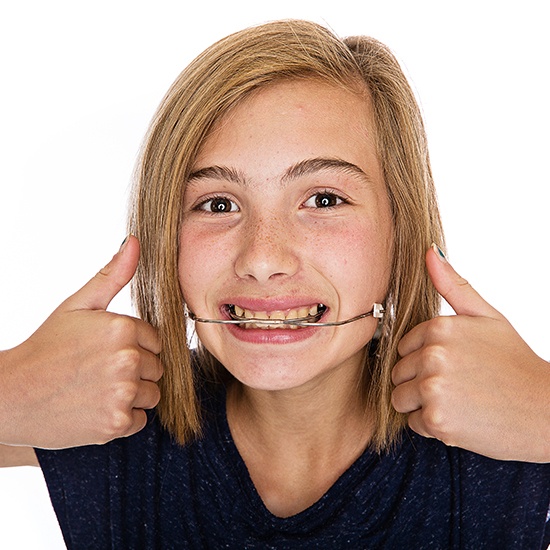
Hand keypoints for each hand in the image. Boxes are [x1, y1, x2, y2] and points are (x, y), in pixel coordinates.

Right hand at [0, 236, 162, 448]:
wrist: (11, 395)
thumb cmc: (47, 347)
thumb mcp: (78, 305)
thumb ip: (112, 275)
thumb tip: (134, 241)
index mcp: (123, 328)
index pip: (155, 340)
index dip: (133, 346)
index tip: (105, 351)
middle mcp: (128, 359)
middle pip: (157, 367)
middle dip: (136, 369)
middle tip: (99, 371)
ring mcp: (123, 393)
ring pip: (152, 394)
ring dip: (132, 394)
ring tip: (98, 388)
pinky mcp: (116, 423)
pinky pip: (140, 419)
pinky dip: (122, 418)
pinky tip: (96, 407)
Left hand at [392, 244, 549, 461]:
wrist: (547, 411)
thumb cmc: (515, 363)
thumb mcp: (488, 317)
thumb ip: (454, 286)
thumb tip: (428, 251)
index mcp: (438, 327)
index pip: (403, 347)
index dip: (424, 360)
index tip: (453, 365)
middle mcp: (431, 354)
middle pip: (398, 373)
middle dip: (421, 382)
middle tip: (459, 386)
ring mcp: (432, 387)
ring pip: (400, 398)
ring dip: (422, 405)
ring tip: (458, 401)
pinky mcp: (436, 419)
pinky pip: (413, 423)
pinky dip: (433, 426)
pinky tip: (461, 419)